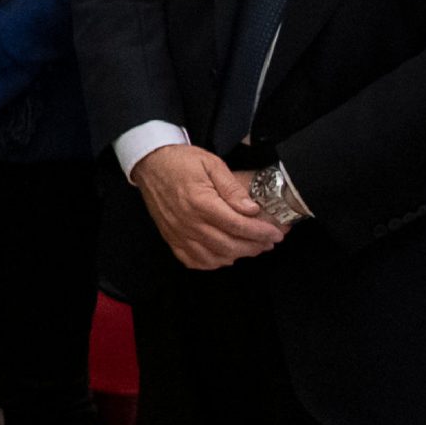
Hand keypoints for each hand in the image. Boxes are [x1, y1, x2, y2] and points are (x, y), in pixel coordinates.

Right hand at [134, 144, 284, 270]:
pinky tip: (224, 255)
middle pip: (229, 245)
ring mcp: (178, 232)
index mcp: (201, 202)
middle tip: (268, 242)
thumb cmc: (180, 161)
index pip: (238, 225)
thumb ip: (232, 188)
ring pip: (214, 257)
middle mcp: (188, 222)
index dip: (261, 232)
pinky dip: (211, 263)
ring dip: (236, 255)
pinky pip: (193, 260)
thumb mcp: (212, 164)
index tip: (276, 234)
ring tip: (250, 248)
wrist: (150, 163)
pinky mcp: (170, 238)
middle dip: (254, 246)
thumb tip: (251, 209)